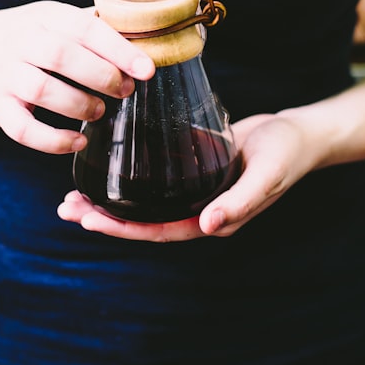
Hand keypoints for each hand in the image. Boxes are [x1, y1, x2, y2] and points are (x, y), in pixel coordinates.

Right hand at [0, 1, 154, 153]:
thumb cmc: (19, 36)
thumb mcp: (49, 18)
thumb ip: (88, 25)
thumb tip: (141, 34)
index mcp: (43, 15)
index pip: (84, 27)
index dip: (119, 50)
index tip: (146, 69)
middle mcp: (19, 41)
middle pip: (62, 56)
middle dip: (101, 76)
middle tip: (123, 90)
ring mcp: (3, 75)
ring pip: (41, 91)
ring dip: (79, 104)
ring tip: (99, 110)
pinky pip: (22, 129)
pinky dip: (53, 141)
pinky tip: (78, 141)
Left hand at [57, 112, 319, 240]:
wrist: (298, 133)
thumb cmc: (285, 153)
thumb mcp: (267, 174)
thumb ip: (240, 201)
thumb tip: (208, 226)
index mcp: (213, 221)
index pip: (159, 231)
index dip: (123, 228)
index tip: (89, 218)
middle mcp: (199, 212)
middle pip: (143, 221)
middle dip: (104, 217)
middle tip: (66, 207)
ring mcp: (193, 193)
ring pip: (143, 202)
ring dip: (110, 200)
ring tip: (73, 194)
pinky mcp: (191, 171)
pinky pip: (154, 181)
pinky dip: (128, 178)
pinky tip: (105, 166)